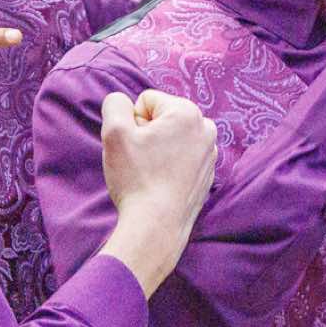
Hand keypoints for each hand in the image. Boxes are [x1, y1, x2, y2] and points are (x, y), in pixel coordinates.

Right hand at [99, 90, 218, 293]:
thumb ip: (115, 105)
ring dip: (158, 150)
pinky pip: (181, 159)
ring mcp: (210, 153)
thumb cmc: (137, 179)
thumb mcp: (114, 132)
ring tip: (151, 173)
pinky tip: (161, 183)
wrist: (157, 225)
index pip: (146, 101)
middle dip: (147, 135)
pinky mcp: (208, 174)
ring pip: (171, 139)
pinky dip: (169, 166)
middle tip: (141, 161)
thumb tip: (122, 103)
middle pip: (162, 119)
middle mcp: (206, 129)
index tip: (135, 146)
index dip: (132, 122)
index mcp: (187, 112)